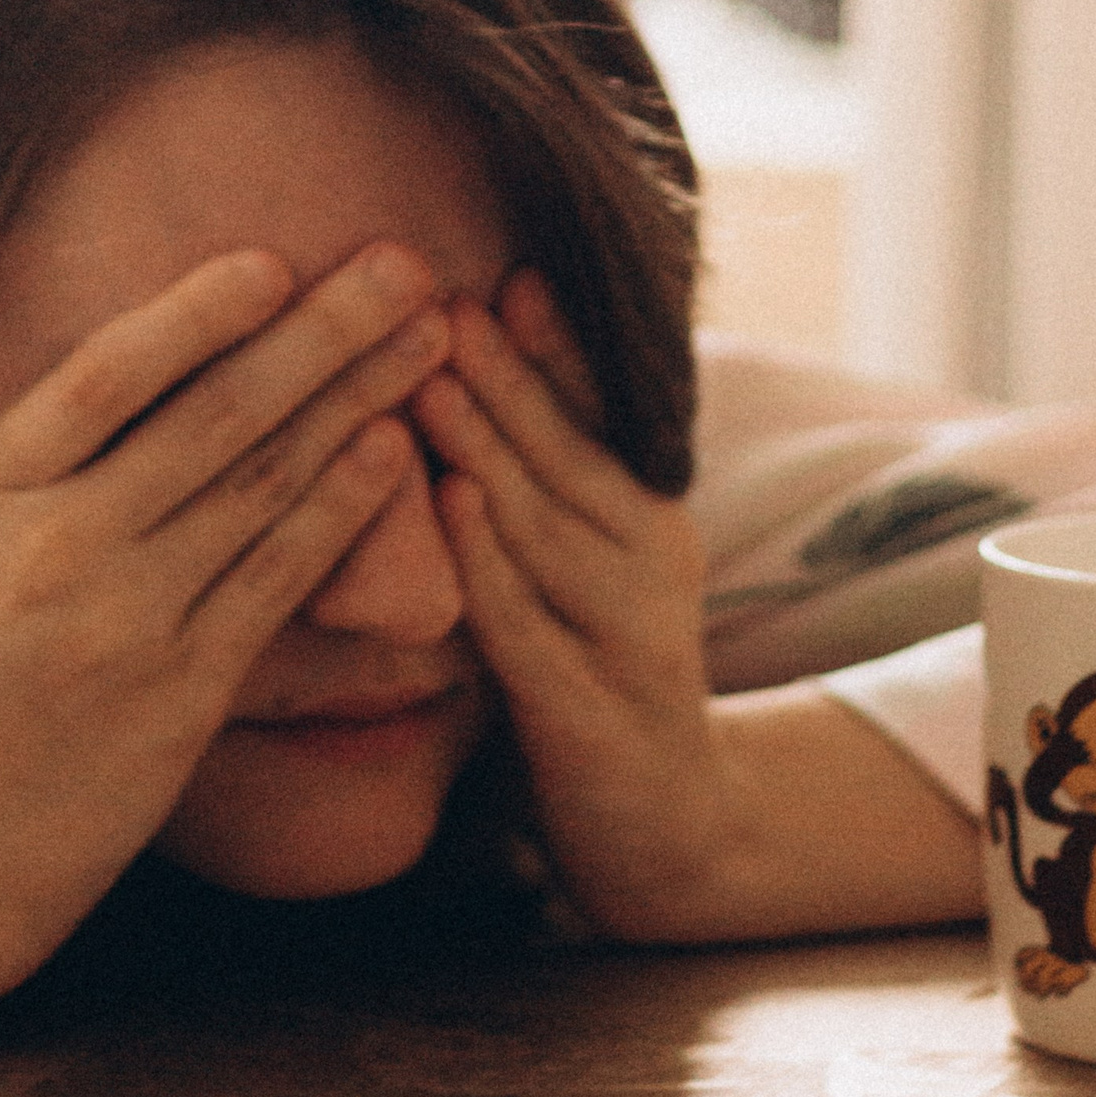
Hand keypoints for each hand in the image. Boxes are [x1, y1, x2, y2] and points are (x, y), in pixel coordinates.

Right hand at [0, 241, 451, 1050]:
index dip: (197, 311)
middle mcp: (51, 540)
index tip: (275, 261)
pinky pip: (274, 581)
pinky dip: (339, 510)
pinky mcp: (174, 696)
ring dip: (356, 399)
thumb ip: (33, 465)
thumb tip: (139, 366)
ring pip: (259, 484)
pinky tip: (391, 454)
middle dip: (321, 329)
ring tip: (428, 338)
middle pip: (211, 412)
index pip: (103, 372)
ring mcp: (118, 618)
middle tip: (403, 265)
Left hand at [410, 271, 719, 940]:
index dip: (558, 346)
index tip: (511, 273)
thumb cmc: (591, 664)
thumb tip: (459, 360)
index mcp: (647, 510)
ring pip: (551, 530)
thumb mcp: (578, 557)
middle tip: (444, 305)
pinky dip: (489, 564)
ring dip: (489, 452)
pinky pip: (529, 627)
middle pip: (573, 456)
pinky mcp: (589, 711)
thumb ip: (537, 472)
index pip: (604, 412)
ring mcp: (628, 636)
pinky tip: (449, 509)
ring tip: (430, 382)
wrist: (665, 823)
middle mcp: (652, 560)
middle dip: (508, 378)